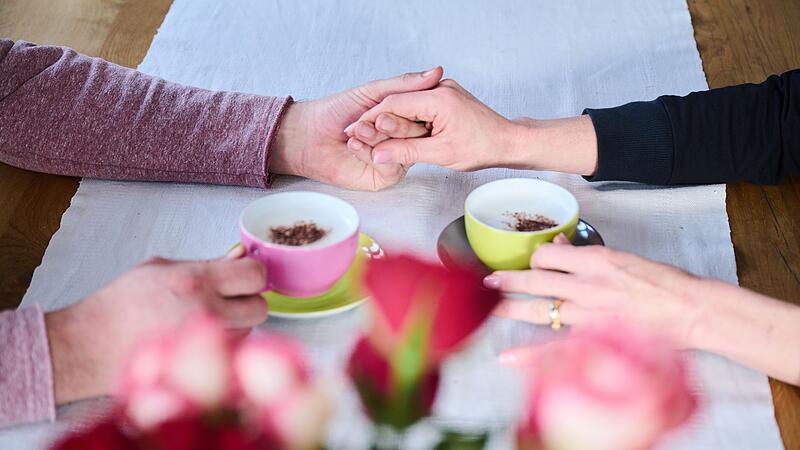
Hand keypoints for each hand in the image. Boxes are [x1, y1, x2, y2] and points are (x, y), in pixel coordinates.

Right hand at [45, 256, 267, 403]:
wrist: (88, 345)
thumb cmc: (119, 305)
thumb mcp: (159, 268)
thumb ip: (205, 263)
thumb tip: (239, 257)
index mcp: (196, 281)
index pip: (255, 275)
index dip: (253, 274)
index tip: (244, 276)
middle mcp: (205, 311)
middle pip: (260, 308)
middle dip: (249, 302)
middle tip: (230, 299)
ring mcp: (205, 343)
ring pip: (249, 332)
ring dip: (237, 325)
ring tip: (205, 320)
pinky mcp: (201, 367)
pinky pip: (231, 353)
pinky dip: (225, 346)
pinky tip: (200, 339)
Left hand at [270, 67, 442, 190]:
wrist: (308, 135)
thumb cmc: (335, 112)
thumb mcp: (371, 91)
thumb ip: (403, 85)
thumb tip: (435, 72)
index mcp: (403, 118)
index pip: (423, 113)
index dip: (412, 108)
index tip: (397, 103)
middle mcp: (402, 139)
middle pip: (415, 134)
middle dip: (390, 125)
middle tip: (371, 120)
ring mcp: (395, 158)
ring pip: (403, 150)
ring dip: (376, 138)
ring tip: (355, 131)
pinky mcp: (384, 176)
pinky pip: (391, 166)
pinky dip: (371, 154)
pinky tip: (353, 145)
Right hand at [344, 79, 517, 170]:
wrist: (507, 141)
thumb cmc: (483, 147)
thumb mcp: (441, 154)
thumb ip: (406, 152)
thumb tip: (378, 156)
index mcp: (439, 98)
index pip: (394, 104)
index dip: (370, 119)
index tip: (355, 131)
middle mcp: (440, 89)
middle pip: (397, 102)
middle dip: (376, 120)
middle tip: (356, 135)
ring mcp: (443, 91)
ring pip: (406, 104)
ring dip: (389, 120)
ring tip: (370, 135)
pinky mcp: (444, 98)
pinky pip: (417, 106)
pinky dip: (404, 119)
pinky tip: (392, 131)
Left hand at [483, 238, 702, 357]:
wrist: (691, 310)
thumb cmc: (662, 282)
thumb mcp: (623, 256)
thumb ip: (586, 254)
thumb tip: (559, 244)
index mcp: (596, 260)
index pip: (548, 255)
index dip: (535, 258)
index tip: (531, 263)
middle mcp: (587, 285)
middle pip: (534, 280)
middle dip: (507, 280)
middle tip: (488, 280)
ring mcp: (589, 314)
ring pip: (539, 309)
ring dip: (510, 308)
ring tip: (489, 306)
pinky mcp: (595, 338)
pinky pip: (555, 347)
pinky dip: (529, 354)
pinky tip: (508, 357)